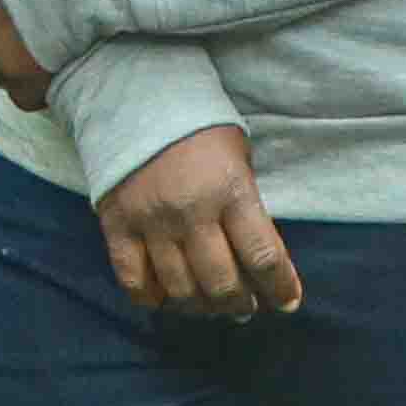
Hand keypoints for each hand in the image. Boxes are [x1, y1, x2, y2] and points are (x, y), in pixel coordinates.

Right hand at [94, 122, 302, 318]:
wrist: (135, 98)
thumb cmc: (199, 129)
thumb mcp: (239, 159)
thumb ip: (246, 209)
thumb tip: (255, 261)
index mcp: (231, 191)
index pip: (264, 257)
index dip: (281, 289)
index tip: (288, 303)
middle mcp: (191, 213)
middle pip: (223, 283)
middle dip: (240, 305)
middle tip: (245, 307)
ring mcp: (150, 222)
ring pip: (181, 289)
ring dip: (201, 307)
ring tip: (210, 304)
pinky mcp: (117, 226)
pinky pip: (133, 281)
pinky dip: (151, 299)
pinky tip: (165, 298)